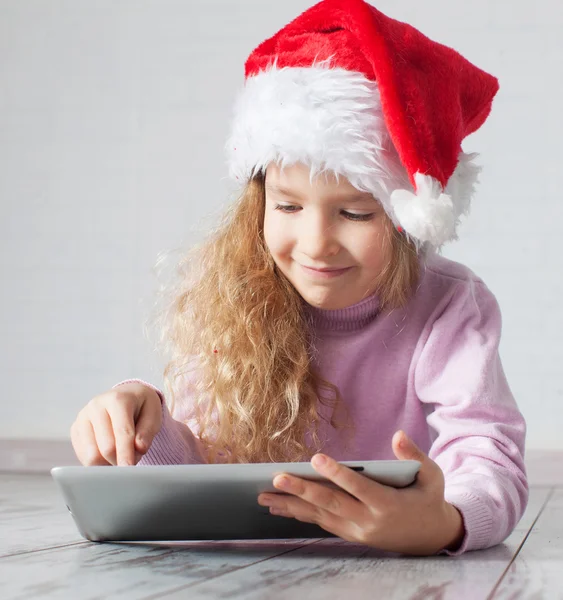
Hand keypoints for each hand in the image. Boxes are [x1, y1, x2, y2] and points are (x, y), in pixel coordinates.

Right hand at [70, 382, 162, 466]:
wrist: (126, 395)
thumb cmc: (141, 406)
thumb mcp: (153, 413)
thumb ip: (147, 432)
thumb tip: (139, 449)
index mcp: (117, 399)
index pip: (122, 432)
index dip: (126, 453)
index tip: (129, 469)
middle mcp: (96, 406)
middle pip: (106, 447)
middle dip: (120, 460)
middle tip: (131, 461)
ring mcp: (82, 417)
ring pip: (92, 455)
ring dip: (108, 463)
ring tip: (120, 457)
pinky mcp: (75, 429)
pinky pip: (83, 457)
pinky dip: (98, 462)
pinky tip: (108, 456)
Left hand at [257, 430, 464, 554]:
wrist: (432, 537)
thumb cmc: (429, 499)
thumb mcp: (432, 476)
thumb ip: (414, 455)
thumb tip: (397, 435)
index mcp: (388, 504)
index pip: (358, 487)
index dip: (336, 473)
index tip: (315, 459)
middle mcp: (369, 521)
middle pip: (331, 504)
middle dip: (302, 490)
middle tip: (277, 479)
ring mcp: (358, 531)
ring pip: (320, 516)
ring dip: (292, 506)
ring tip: (265, 497)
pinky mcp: (351, 535)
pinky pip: (322, 523)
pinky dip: (301, 515)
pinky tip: (281, 508)